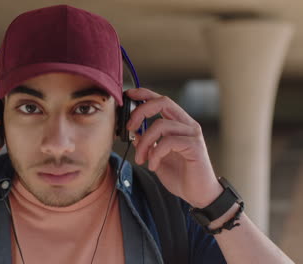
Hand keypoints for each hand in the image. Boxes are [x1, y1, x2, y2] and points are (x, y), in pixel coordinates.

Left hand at [126, 88, 222, 207]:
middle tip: (129, 128)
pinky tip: (153, 165)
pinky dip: (155, 153)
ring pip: (160, 125)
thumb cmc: (180, 175)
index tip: (129, 95)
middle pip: (162, 102)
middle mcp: (187, 124)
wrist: (199, 195)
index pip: (161, 101)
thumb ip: (147, 143)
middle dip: (140, 111)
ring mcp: (192, 134)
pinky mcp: (195, 146)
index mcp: (178, 124)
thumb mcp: (156, 157)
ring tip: (141, 159)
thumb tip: (133, 132)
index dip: (144, 94)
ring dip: (144, 142)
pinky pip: (168, 141)